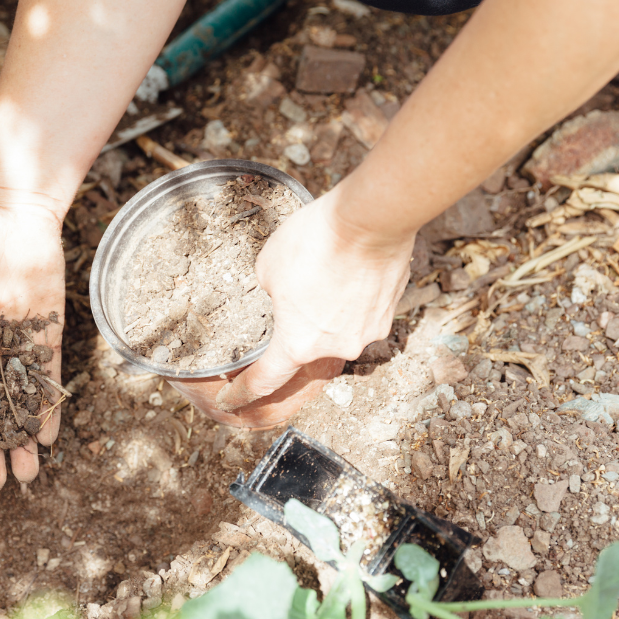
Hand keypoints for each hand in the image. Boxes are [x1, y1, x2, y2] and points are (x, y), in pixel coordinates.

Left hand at [179, 192, 414, 420]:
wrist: (371, 219)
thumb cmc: (315, 241)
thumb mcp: (267, 267)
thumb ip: (267, 294)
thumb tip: (276, 297)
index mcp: (297, 343)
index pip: (265, 380)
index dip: (243, 392)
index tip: (231, 399)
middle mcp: (334, 348)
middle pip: (306, 354)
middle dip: (294, 336)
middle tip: (287, 313)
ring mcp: (365, 334)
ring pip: (336, 335)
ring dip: (325, 317)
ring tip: (321, 283)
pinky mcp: (387, 315)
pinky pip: (360, 318)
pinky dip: (350, 304)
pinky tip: (345, 277)